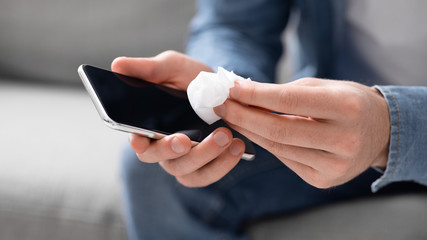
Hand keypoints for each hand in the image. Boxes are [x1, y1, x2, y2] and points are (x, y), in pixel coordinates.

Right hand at [112, 51, 244, 186]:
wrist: (222, 90)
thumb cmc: (189, 79)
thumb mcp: (171, 67)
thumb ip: (146, 68)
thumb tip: (117, 64)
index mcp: (148, 125)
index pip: (137, 140)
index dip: (137, 143)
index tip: (139, 140)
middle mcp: (163, 146)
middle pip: (160, 159)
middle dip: (172, 150)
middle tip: (187, 139)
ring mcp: (184, 159)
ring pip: (186, 170)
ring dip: (205, 156)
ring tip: (226, 136)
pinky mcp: (205, 166)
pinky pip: (209, 175)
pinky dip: (223, 164)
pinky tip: (237, 147)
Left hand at [214, 78, 389, 187]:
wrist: (380, 132)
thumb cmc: (347, 103)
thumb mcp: (323, 88)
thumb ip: (285, 91)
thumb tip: (242, 93)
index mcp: (346, 107)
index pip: (289, 101)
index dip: (255, 95)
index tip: (230, 88)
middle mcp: (344, 139)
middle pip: (278, 130)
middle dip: (243, 116)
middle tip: (221, 105)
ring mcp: (335, 165)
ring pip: (278, 147)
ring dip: (249, 131)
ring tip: (231, 116)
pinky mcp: (324, 180)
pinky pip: (285, 159)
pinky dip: (266, 144)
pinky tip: (252, 132)